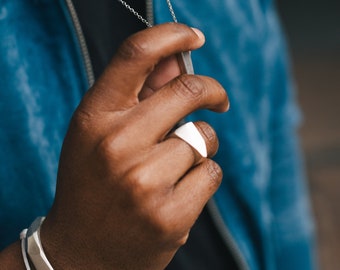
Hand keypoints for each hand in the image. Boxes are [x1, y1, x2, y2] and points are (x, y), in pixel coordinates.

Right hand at [41, 23, 228, 269]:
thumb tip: (177, 59)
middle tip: (217, 101)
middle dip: (212, 91)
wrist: (81, 252)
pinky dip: (203, 178)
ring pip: (205, 139)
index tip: (194, 37)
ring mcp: (144, 183)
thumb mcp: (101, 134)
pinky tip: (177, 194)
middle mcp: (117, 145)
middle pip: (189, 90)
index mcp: (95, 118)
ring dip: (200, 148)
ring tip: (172, 169)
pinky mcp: (170, 216)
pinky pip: (212, 174)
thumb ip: (138, 93)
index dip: (171, 35)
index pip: (136, 56)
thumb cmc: (93, 184)